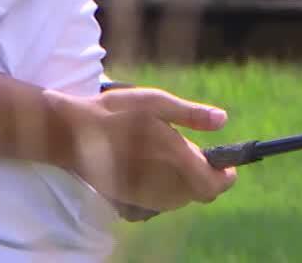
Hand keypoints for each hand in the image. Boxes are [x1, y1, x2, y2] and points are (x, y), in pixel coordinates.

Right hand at [53, 86, 236, 217]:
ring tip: (174, 156)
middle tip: (197, 154)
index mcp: (175, 158)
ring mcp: (147, 195)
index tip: (229, 167)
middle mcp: (164, 182)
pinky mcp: (133, 199)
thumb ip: (190, 114)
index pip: (212, 184)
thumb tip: (223, 120)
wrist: (73, 134)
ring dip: (187, 183)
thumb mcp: (154, 102)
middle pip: (199, 194)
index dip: (226, 178)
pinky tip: (155, 166)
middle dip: (205, 177)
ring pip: (181, 198)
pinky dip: (168, 187)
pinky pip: (162, 200)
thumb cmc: (115, 112)